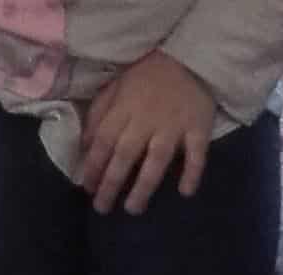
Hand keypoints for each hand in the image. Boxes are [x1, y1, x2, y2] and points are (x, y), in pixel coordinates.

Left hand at [78, 50, 215, 215]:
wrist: (190, 56)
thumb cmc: (148, 77)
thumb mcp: (116, 87)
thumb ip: (99, 114)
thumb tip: (84, 146)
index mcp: (125, 108)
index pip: (104, 141)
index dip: (93, 166)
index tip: (87, 188)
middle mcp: (147, 119)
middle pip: (125, 155)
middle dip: (111, 183)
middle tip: (102, 208)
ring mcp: (174, 125)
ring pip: (156, 159)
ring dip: (144, 186)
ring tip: (133, 208)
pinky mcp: (198, 128)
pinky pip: (197, 153)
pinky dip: (193, 172)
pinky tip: (185, 192)